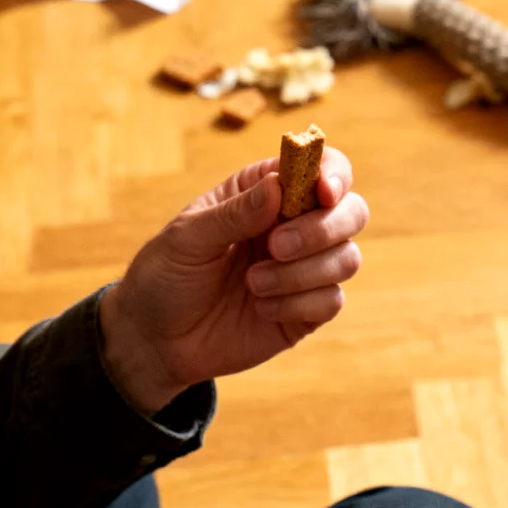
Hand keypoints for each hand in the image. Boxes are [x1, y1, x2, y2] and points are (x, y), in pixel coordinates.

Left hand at [98, 148, 365, 413]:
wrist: (156, 340)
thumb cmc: (166, 276)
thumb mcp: (186, 238)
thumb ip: (233, 213)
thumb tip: (277, 187)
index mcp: (268, 193)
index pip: (323, 167)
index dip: (334, 174)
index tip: (323, 192)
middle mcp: (295, 225)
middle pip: (352, 211)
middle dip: (323, 228)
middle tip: (276, 246)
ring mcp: (305, 269)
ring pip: (347, 258)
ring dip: (302, 272)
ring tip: (253, 283)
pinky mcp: (306, 311)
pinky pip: (331, 301)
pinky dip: (297, 304)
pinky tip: (260, 309)